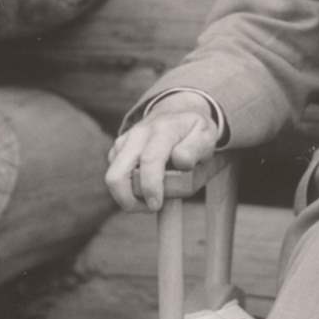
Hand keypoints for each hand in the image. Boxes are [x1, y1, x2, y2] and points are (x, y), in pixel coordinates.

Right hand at [103, 93, 219, 210]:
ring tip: (149, 200)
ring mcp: (125, 140)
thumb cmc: (193, 130)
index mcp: (163, 130)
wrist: (178, 110)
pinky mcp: (117, 149)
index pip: (150, 161)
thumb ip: (196, 148)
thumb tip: (179, 162)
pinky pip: (114, 175)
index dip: (151, 187)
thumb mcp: (206, 135)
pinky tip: (146, 187)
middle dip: (129, 200)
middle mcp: (139, 134)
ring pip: (112, 178)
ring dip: (127, 197)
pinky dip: (126, 188)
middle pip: (117, 175)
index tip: (157, 205)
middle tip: (150, 207)